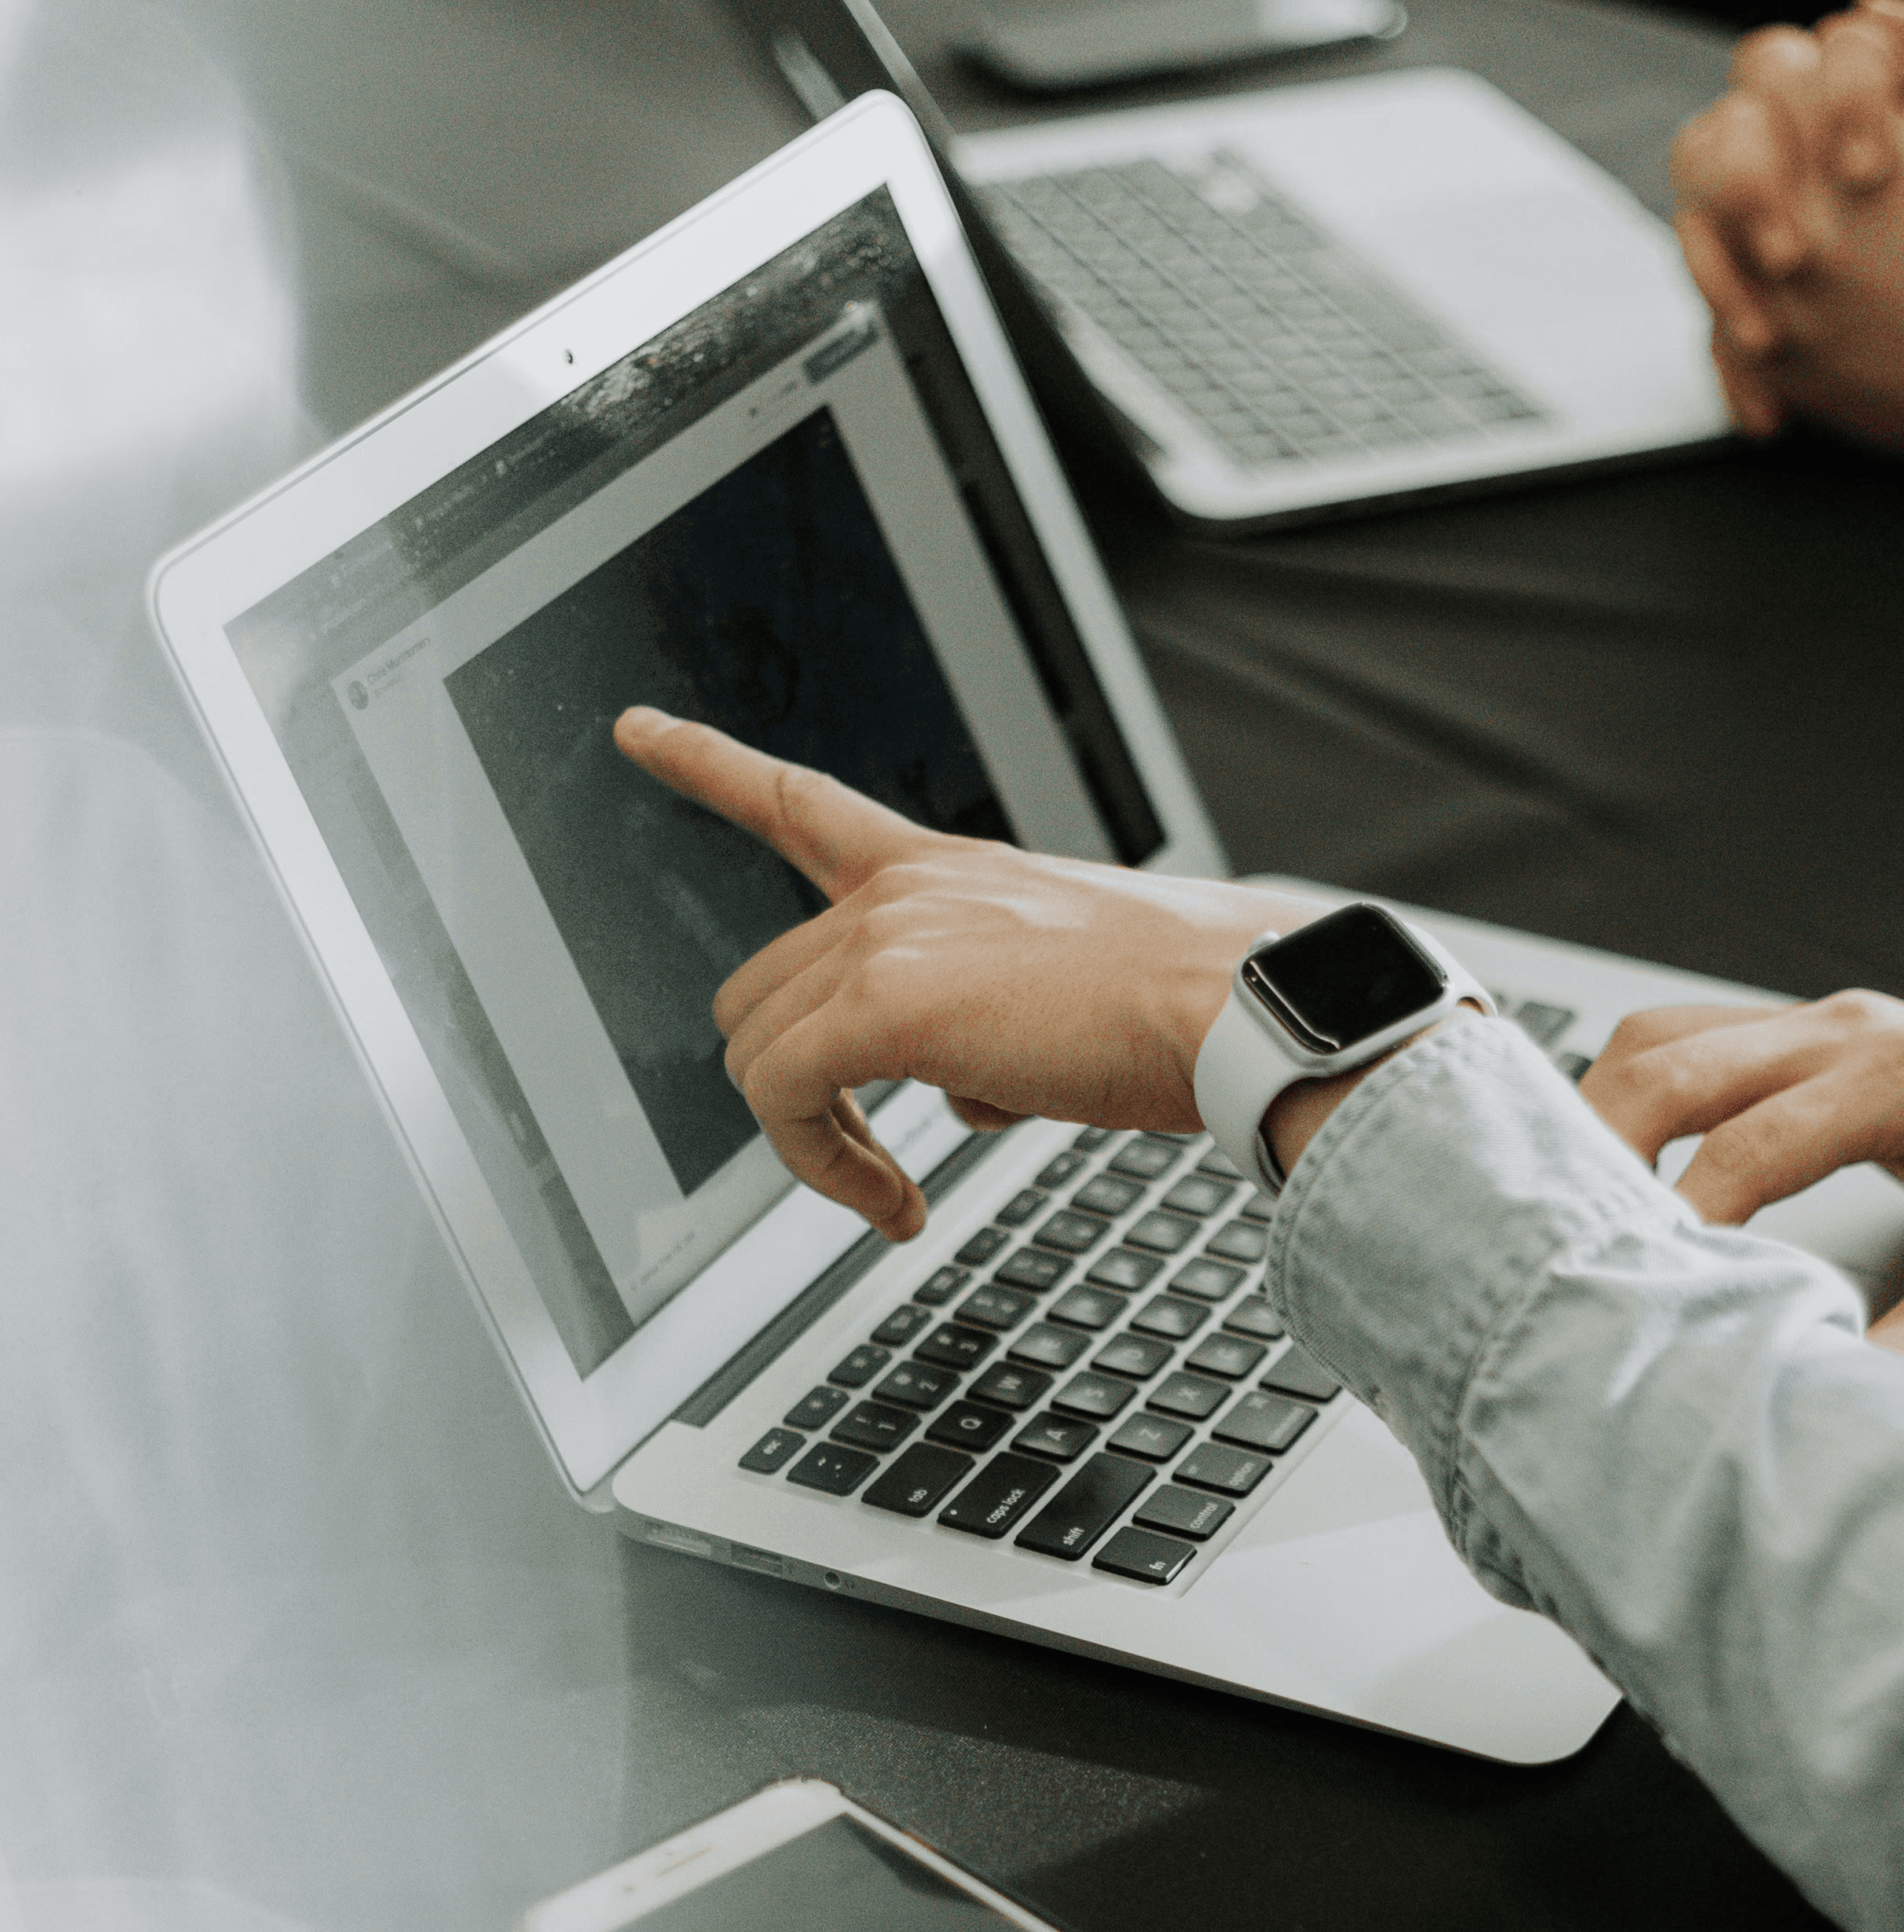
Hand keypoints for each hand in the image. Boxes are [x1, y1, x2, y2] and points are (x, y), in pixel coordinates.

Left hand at [615, 707, 1297, 1238]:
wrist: (1236, 1008)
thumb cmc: (1188, 1007)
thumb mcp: (1070, 990)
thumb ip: (991, 1018)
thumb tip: (966, 1094)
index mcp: (950, 869)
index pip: (804, 803)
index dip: (709, 762)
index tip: (639, 728)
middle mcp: (908, 887)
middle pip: (761, 987)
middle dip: (798, 1081)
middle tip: (872, 1152)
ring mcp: (889, 936)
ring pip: (760, 1052)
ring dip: (814, 1139)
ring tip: (893, 1190)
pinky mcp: (883, 1006)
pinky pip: (784, 1100)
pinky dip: (825, 1167)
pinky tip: (893, 1203)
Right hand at [1578, 993, 1903, 1374]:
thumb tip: (1820, 1401)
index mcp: (1901, 1082)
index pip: (1746, 1144)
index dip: (1679, 1217)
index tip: (1637, 1281)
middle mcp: (1851, 1030)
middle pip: (1673, 1060)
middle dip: (1599, 1141)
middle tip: (1558, 1229)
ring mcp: (1826, 1018)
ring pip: (1668, 1033)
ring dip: (1608, 1104)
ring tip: (1573, 1192)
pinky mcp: (1814, 1030)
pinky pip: (1695, 1035)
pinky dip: (1642, 1089)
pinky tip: (1622, 1154)